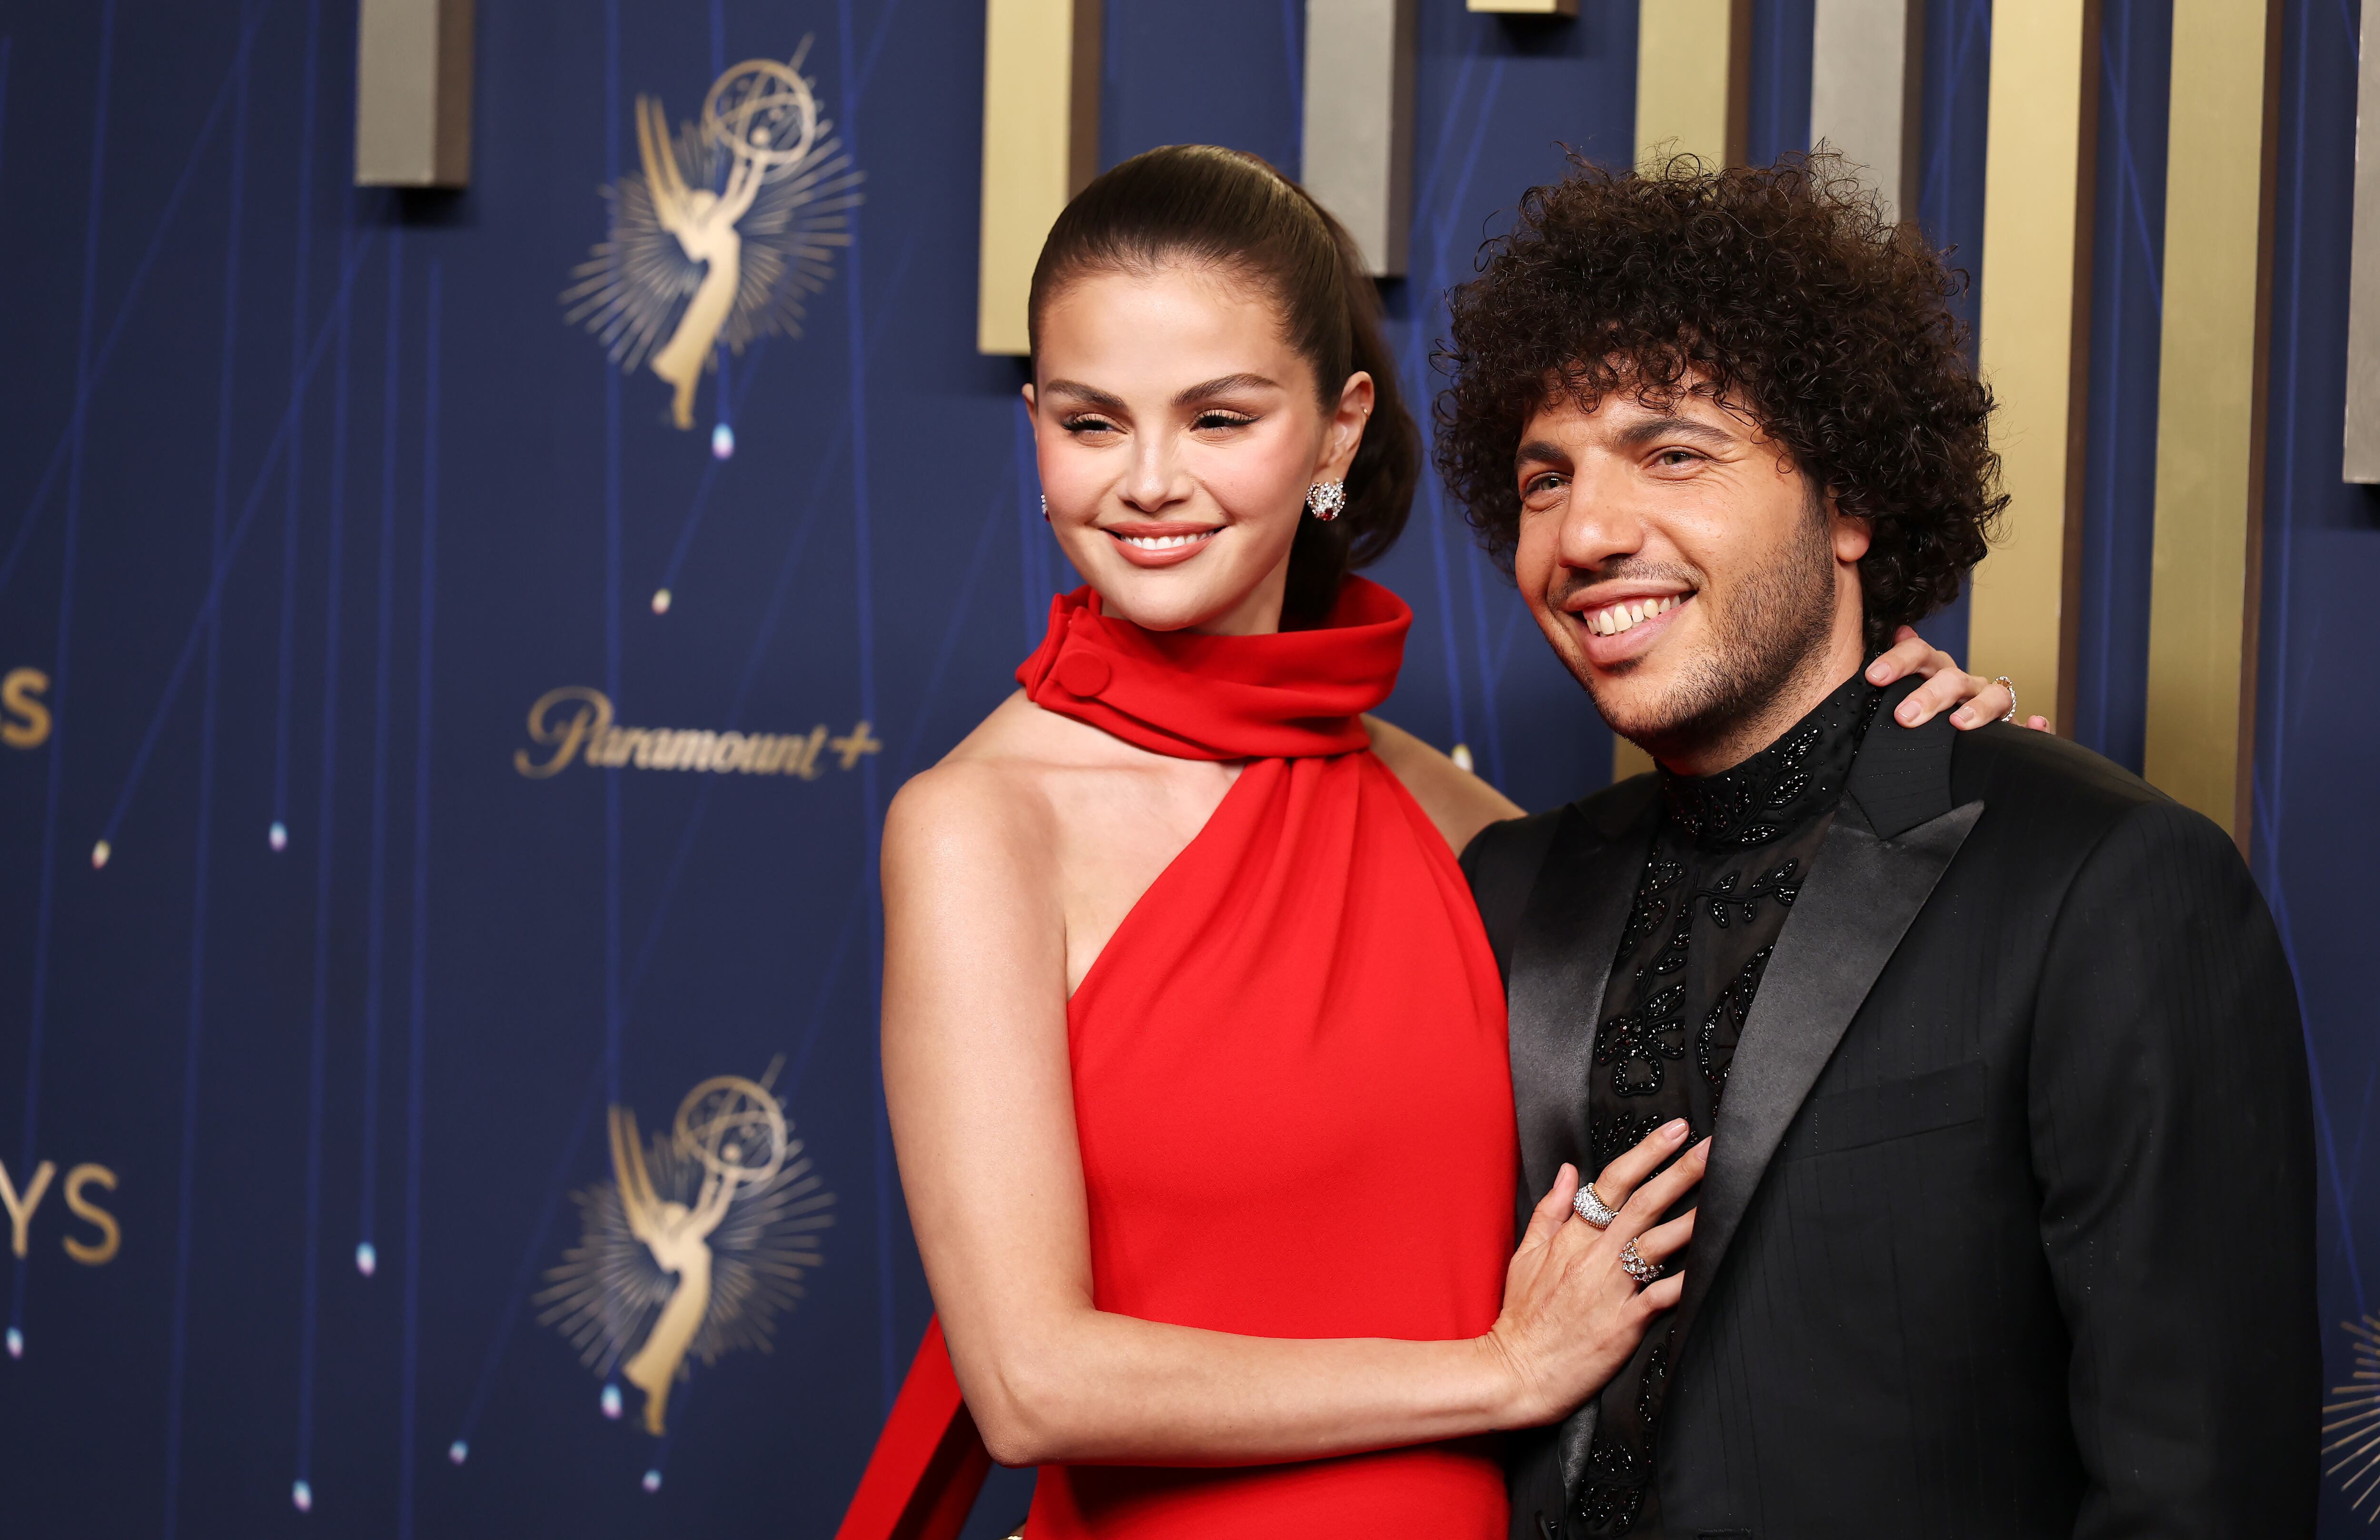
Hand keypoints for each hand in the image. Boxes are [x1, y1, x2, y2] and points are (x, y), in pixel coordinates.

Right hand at [1481, 1121, 1709, 1427]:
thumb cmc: (1522, 1317)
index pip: (1612, 1183)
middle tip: (1710, 1147)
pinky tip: (1710, 1267)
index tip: (1674, 1130)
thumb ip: (1550, 1210)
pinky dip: (1684, 1281)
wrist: (1516, 1372)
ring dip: (1691, 1217)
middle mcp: (1593, 1257)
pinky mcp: (1623, 1323)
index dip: (1646, 1153)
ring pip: (1656, 1242)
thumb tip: (1566, 1170)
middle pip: (1643, 1203)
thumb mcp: (1524, 1255)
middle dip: (1680, 1171)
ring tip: (1723, 1196)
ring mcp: (1610, 1288)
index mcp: (1572, 1238)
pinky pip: (1660, 1297)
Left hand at [1866, 625, 2052, 731]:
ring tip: (1960, 724)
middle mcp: (1964, 684)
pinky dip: (2034, 724)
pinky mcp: (2012, 728)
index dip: (1897, 661)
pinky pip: (2028, 724)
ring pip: (1994, 696)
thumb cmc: (1924, 716)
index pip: (1918, 653)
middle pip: (1952, 678)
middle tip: (1905, 716)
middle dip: (1930, 695)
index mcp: (1934, 672)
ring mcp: (1990, 703)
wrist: (1956, 744)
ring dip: (1979, 708)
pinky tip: (2033, 724)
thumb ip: (1898, 672)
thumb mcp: (1903, 693)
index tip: (1875, 676)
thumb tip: (1900, 629)